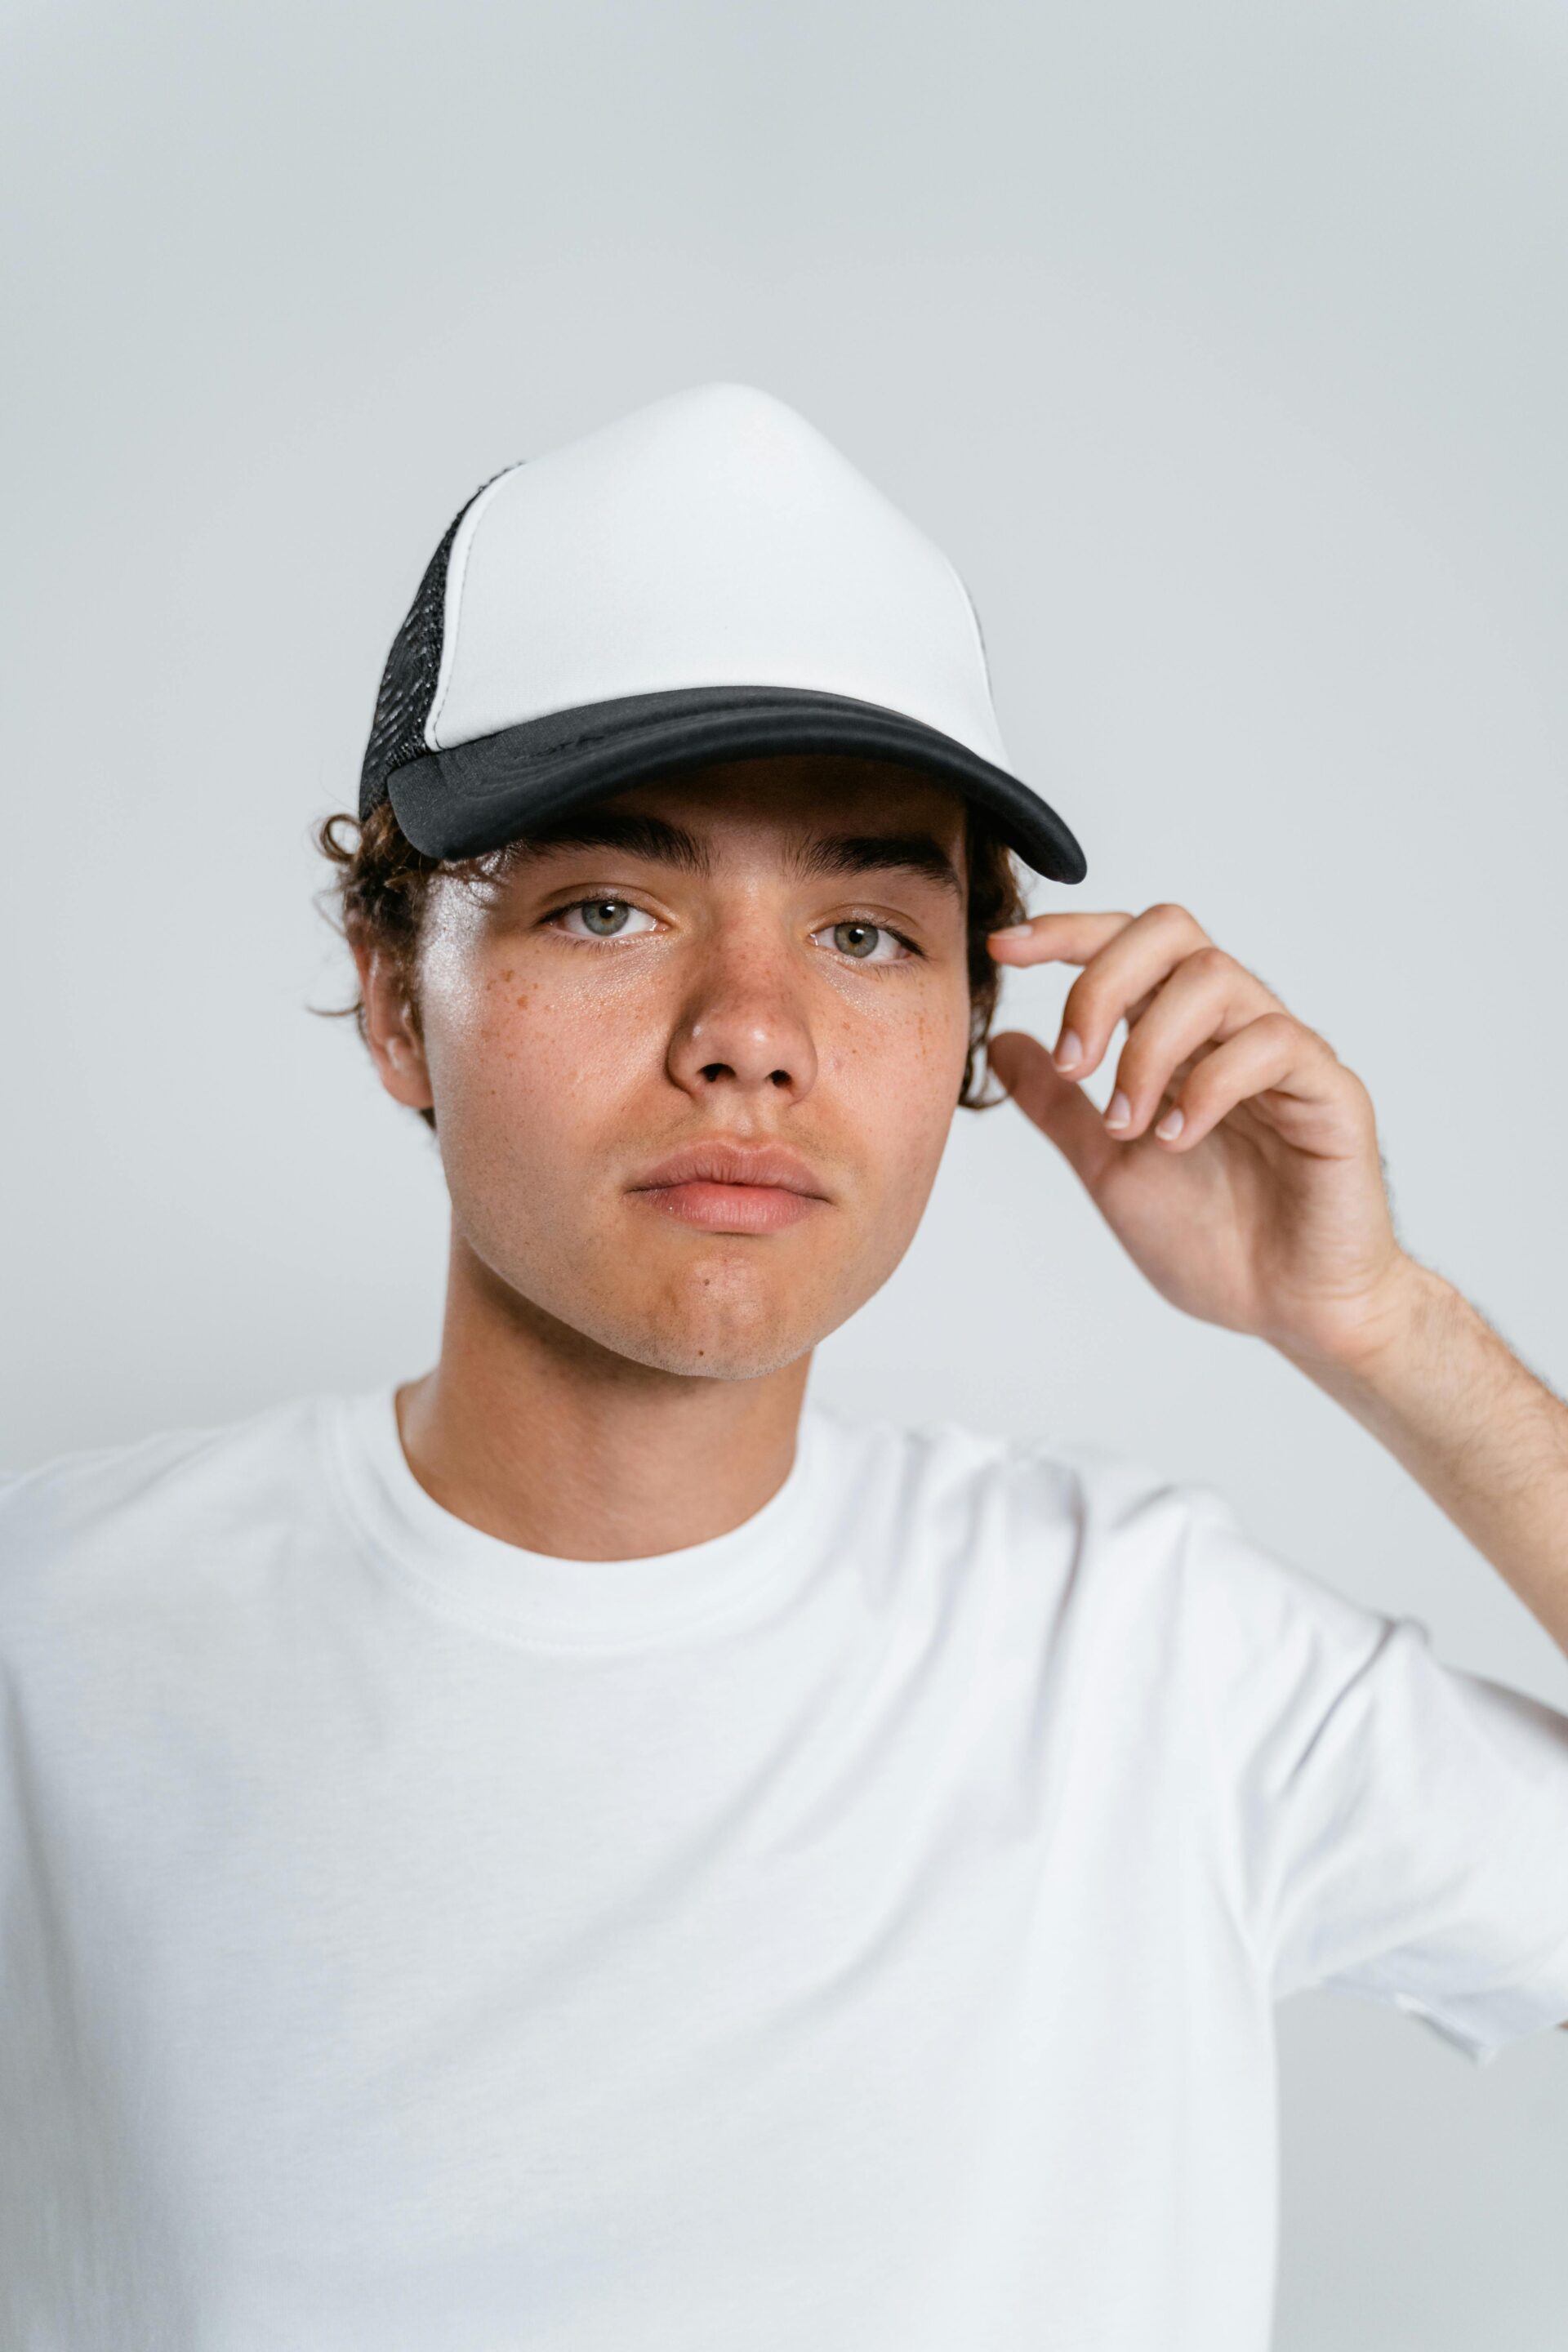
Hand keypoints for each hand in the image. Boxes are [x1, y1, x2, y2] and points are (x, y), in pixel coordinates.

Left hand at [985, 903, 1416, 1368]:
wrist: (1287, 1310)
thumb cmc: (1213, 1238)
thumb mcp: (1109, 1165)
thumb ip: (1059, 1105)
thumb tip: (1002, 1041)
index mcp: (1182, 1034)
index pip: (1128, 945)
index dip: (1066, 933)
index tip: (1003, 950)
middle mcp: (1233, 1027)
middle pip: (1171, 931)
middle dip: (1102, 982)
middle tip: (1075, 1065)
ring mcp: (1286, 1054)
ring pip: (1215, 978)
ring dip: (1148, 1049)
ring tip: (1129, 1125)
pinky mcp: (1331, 1092)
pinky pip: (1273, 1043)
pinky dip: (1208, 1085)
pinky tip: (1178, 1139)